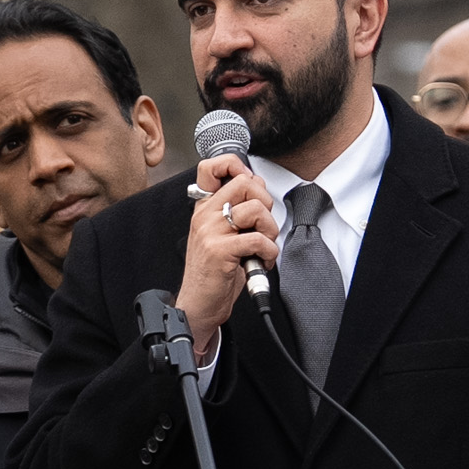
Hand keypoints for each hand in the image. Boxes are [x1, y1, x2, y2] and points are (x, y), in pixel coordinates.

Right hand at [177, 154, 276, 352]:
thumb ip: (235, 208)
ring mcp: (210, 231)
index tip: (250, 185)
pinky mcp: (219, 251)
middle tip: (262, 225)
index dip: (236, 165)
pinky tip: (261, 261)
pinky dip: (269, 252)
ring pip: (255, 209)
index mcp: (204, 207)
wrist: (199, 303)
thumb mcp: (221, 233)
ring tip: (263, 246)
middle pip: (245, 182)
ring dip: (270, 230)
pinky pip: (258, 239)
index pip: (211, 167)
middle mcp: (205, 215)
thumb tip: (257, 185)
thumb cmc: (214, 270)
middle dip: (265, 203)